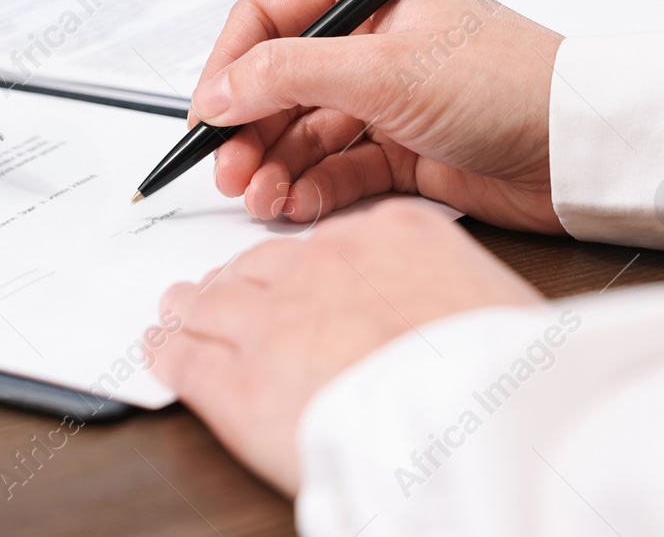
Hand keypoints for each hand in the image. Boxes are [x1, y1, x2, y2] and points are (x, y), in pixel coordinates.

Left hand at [153, 199, 540, 494]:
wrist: (480, 426)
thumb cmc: (504, 378)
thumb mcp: (492, 302)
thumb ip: (444, 290)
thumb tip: (436, 312)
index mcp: (393, 236)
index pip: (329, 239)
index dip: (303, 266)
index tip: (298, 279)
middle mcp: (322, 266)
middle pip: (262, 264)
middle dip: (238, 279)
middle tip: (218, 289)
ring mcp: (271, 318)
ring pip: (213, 302)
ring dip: (192, 308)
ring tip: (177, 311)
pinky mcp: (236, 379)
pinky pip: (186, 356)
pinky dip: (167, 352)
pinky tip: (159, 351)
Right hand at [189, 0, 565, 232]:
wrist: (585, 151)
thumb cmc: (508, 84)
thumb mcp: (385, 70)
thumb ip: (290, 75)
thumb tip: (219, 92)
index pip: (268, 17)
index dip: (229, 66)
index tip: (207, 114)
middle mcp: (372, 38)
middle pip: (278, 82)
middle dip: (249, 129)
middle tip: (227, 171)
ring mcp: (386, 96)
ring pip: (303, 132)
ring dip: (275, 166)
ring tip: (261, 198)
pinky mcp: (401, 150)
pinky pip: (335, 168)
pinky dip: (309, 189)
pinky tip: (294, 205)